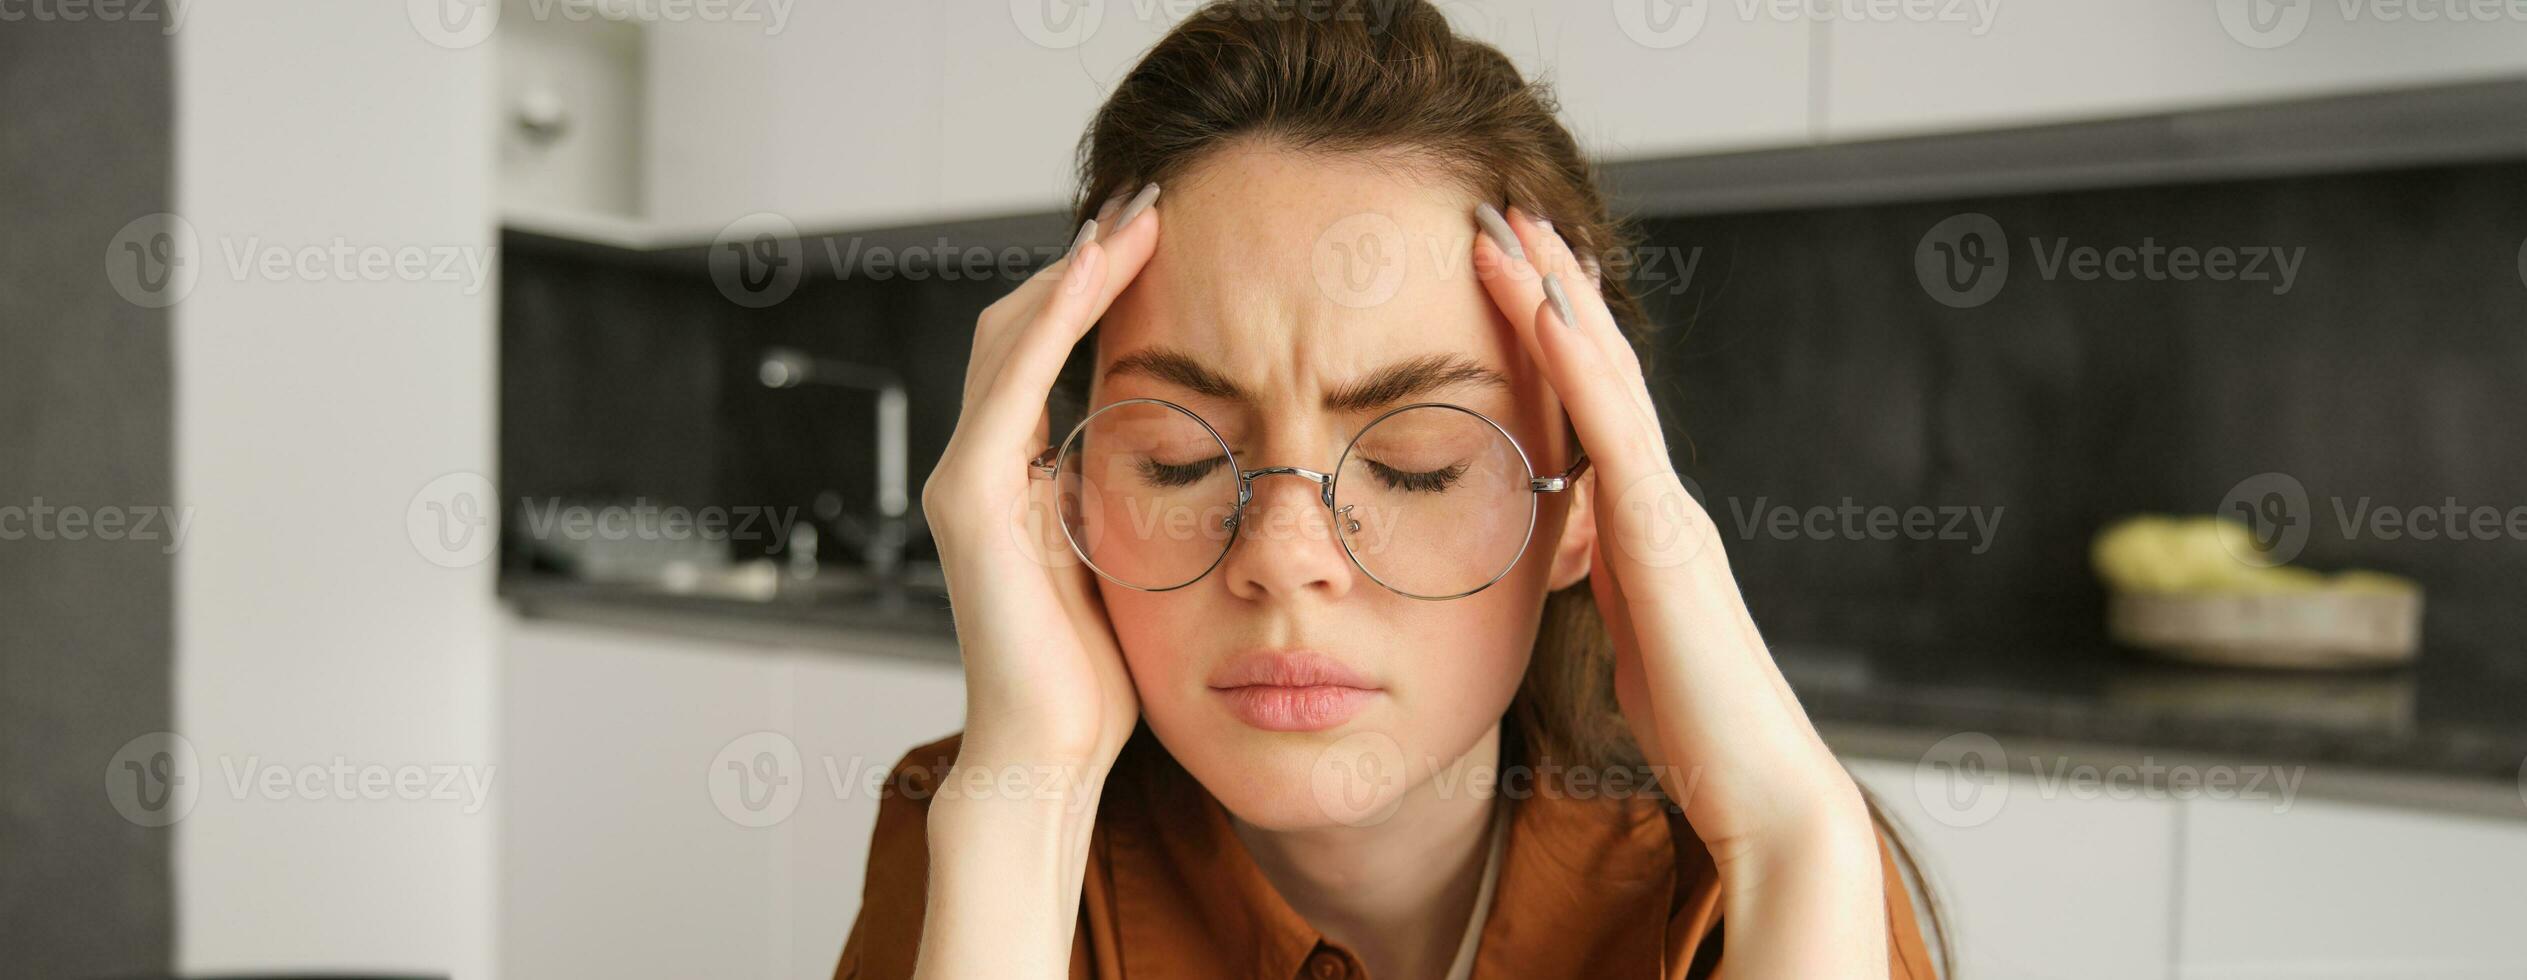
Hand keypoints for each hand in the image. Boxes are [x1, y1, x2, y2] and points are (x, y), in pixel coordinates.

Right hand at [923, 185, 1162, 773]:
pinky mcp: (972, 498)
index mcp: (1017, 480)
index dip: (1094, 289)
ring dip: (1076, 267)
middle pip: (1019, 324)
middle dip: (1086, 258)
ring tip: (1137, 214)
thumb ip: (1131, 505)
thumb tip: (1197, 460)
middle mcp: (979, 467)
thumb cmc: (1096, 682)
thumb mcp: (1127, 564)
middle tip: (1152, 200)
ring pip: (1010, 333)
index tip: (1161, 238)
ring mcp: (967, 479)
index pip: (1044, 352)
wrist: (1048, 755)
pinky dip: (1055, 316)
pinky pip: (1013, 380)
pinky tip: (1100, 270)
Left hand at [1468, 205, 1870, 862]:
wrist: (1758, 784)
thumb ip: (1603, 579)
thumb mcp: (1628, 632)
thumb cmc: (1695, 723)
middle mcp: (1660, 498)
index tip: (1510, 268)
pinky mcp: (1665, 541)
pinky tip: (1546, 315)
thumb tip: (1569, 546)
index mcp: (1643, 520)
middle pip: (1601, 368)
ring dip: (1557, 298)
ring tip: (1512, 230)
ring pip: (1609, 381)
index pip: (1592, 403)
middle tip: (1504, 211)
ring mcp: (1668, 511)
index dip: (1553, 330)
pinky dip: (1580, 369)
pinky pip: (1616, 437)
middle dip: (1553, 285)